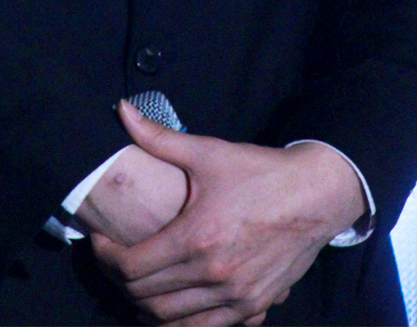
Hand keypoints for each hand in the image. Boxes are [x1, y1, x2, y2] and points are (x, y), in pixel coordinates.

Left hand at [90, 101, 365, 325]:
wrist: (316, 196)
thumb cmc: (260, 172)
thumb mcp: (208, 152)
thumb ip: (159, 138)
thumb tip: (121, 110)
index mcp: (198, 239)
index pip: (132, 267)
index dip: (105, 257)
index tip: (100, 242)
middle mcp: (214, 276)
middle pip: (146, 299)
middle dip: (120, 281)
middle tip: (114, 261)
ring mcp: (237, 298)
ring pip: (172, 323)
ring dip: (146, 308)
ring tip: (137, 285)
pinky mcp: (254, 307)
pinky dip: (182, 323)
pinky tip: (174, 303)